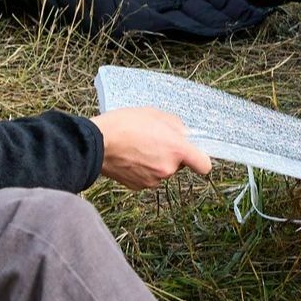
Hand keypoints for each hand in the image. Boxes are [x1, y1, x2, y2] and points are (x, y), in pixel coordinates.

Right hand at [96, 107, 211, 189]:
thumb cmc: (124, 125)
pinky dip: (142, 169)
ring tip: (138, 147)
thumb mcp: (155, 114)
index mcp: (177, 150)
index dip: (201, 160)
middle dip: (171, 155)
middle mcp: (168, 169)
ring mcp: (153, 180)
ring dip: (155, 162)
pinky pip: (148, 177)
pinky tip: (131, 157)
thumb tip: (184, 135)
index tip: (196, 156)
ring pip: (162, 171)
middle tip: (155, 141)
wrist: (97, 143)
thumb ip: (176, 126)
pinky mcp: (138, 186)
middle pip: (179, 165)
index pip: (204, 165)